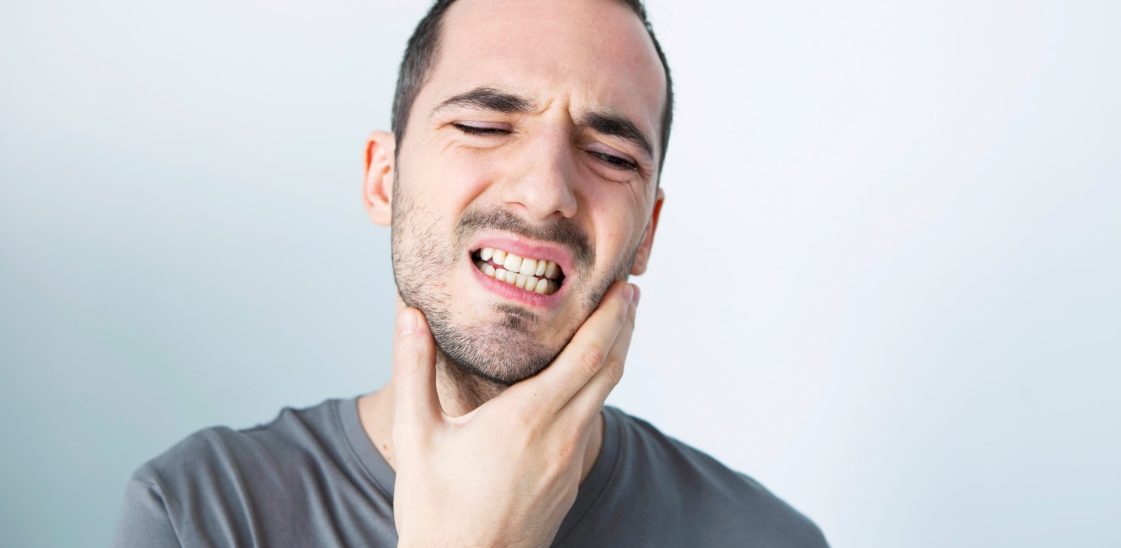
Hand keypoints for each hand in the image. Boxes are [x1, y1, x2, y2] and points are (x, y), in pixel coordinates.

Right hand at [390, 281, 639, 547]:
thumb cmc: (436, 511)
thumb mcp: (416, 436)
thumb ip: (414, 369)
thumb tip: (409, 315)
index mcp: (527, 418)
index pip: (588, 355)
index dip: (612, 317)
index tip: (623, 286)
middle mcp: (560, 437)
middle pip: (609, 370)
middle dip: (623, 326)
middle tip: (628, 292)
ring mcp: (571, 462)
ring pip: (606, 398)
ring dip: (615, 357)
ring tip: (614, 327)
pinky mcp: (570, 481)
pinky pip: (594, 424)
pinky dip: (599, 391)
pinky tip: (585, 384)